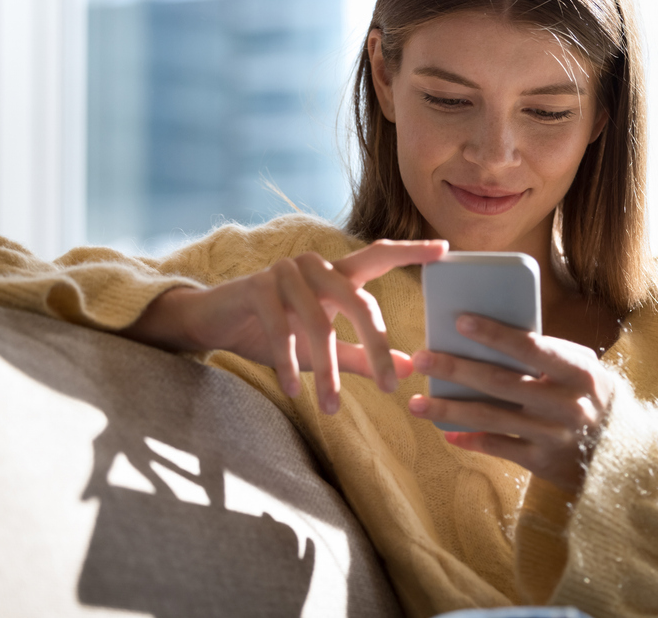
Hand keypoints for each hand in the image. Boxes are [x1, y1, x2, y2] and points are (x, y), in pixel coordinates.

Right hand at [127, 239, 447, 413]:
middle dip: (377, 346)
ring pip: (319, 324)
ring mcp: (285, 273)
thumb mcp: (322, 345)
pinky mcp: (256, 287)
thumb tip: (410, 369)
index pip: (379, 256)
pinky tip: (293, 391)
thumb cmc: (272, 330)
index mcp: (336, 274)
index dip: (411, 252)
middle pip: (359, 302)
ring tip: (330, 409)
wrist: (212, 321)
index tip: (446, 249)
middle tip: (391, 387)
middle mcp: (315, 266)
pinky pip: (281, 331)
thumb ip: (363, 354)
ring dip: (326, 371)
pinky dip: (288, 364)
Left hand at [407, 314, 616, 493]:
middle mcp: (565, 404)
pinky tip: (446, 431)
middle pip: (500, 382)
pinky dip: (469, 439)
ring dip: (448, 410)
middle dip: (455, 368)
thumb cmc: (590, 396)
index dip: (494, 334)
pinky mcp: (541, 461)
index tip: (459, 320)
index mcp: (577, 372)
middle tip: (421, 357)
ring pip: (490, 417)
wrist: (622, 453)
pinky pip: (496, 446)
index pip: (530, 347)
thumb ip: (545, 354)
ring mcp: (552, 435)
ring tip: (415, 402)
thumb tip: (488, 337)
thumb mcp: (582, 368)